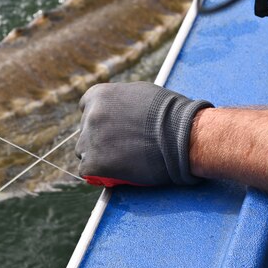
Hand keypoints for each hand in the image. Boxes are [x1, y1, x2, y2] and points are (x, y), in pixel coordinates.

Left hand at [76, 82, 212, 186]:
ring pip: (84, 152)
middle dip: (100, 139)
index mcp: (99, 95)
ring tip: (120, 160)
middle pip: (86, 131)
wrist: (182, 136)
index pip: (87, 108)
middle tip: (121, 147)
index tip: (112, 129)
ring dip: (98, 157)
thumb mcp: (140, 93)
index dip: (100, 120)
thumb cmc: (170, 114)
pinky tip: (113, 172)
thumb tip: (116, 107)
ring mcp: (90, 140)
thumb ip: (121, 100)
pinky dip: (99, 174)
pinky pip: (87, 171)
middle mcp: (90, 115)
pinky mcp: (94, 164)